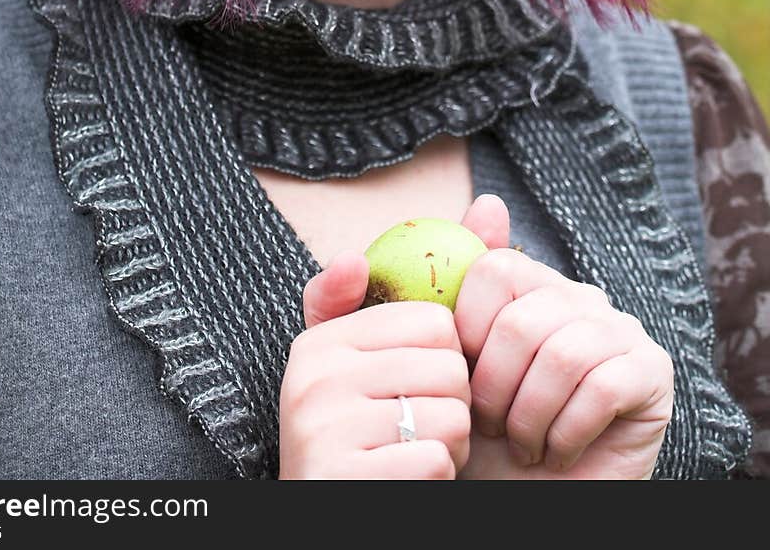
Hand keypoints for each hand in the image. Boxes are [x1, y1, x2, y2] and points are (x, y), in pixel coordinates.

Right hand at [278, 252, 471, 478]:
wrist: (326, 517)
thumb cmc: (356, 437)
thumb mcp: (353, 366)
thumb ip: (371, 303)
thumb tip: (367, 252)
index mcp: (321, 341)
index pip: (434, 322)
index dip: (446, 358)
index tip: (421, 384)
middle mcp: (316, 377)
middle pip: (449, 368)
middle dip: (454, 406)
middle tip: (424, 428)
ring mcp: (326, 429)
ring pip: (452, 418)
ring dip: (452, 447)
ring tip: (418, 454)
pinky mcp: (346, 478)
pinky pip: (436, 462)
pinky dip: (438, 478)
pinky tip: (411, 481)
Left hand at [453, 195, 674, 479]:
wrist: (534, 502)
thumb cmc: (493, 435)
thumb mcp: (459, 362)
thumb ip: (461, 285)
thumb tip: (489, 202)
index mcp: (534, 284)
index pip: (495, 269)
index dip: (468, 328)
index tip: (462, 376)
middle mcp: (582, 297)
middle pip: (521, 320)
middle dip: (493, 388)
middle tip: (492, 426)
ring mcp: (622, 330)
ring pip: (561, 356)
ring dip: (529, 417)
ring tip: (524, 444)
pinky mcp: (652, 372)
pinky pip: (601, 388)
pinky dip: (566, 432)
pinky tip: (557, 453)